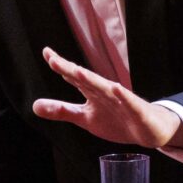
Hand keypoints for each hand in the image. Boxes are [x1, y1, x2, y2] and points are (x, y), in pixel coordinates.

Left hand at [32, 47, 181, 146]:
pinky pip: (130, 103)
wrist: (148, 130)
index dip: (60, 65)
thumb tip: (34, 105)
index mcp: (92, 92)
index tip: (46, 52)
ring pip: (106, 88)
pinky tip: (117, 89)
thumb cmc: (116, 120)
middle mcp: (105, 92)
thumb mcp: (84, 118)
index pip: (74, 76)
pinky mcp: (136, 111)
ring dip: (92, 79)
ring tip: (78, 70)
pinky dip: (123, 97)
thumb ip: (62, 111)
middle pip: (86, 79)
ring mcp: (122, 100)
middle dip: (70, 70)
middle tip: (53, 60)